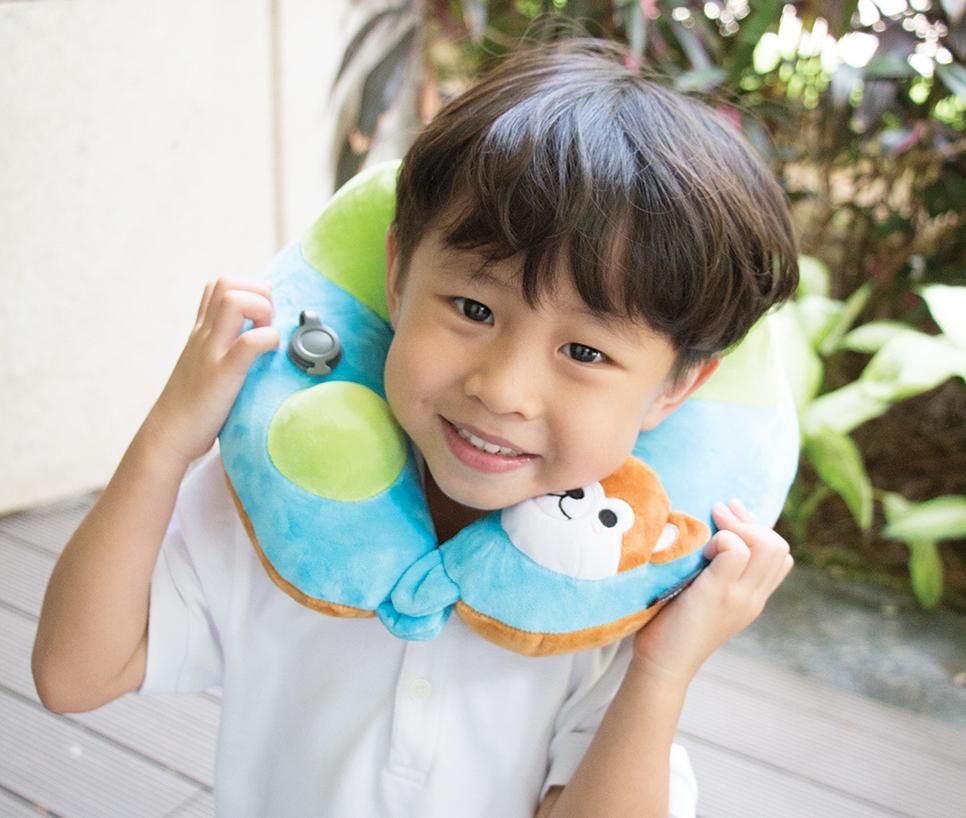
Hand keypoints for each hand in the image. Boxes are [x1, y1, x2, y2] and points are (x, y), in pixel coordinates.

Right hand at [142, 277, 279, 466]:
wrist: (168, 436)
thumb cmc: (194, 404)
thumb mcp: (206, 363)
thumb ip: (225, 345)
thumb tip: (256, 336)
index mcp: (201, 331)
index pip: (219, 285)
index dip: (249, 289)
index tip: (263, 316)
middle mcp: (203, 334)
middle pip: (226, 283)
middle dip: (258, 292)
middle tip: (268, 323)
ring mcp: (210, 352)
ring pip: (233, 300)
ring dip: (261, 309)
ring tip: (266, 336)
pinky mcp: (221, 375)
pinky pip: (246, 343)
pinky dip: (266, 340)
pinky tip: (269, 353)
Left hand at [630, 499, 792, 687]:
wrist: (662, 665)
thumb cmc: (672, 626)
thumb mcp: (702, 594)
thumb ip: (713, 572)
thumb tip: (705, 533)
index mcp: (753, 597)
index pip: (780, 555)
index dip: (758, 529)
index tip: (728, 519)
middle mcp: (753, 597)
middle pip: (778, 545)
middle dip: (749, 521)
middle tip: (718, 514)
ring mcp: (740, 597)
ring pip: (767, 545)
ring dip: (737, 528)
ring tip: (710, 532)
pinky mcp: (718, 594)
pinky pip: (736, 551)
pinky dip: (720, 539)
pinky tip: (700, 548)